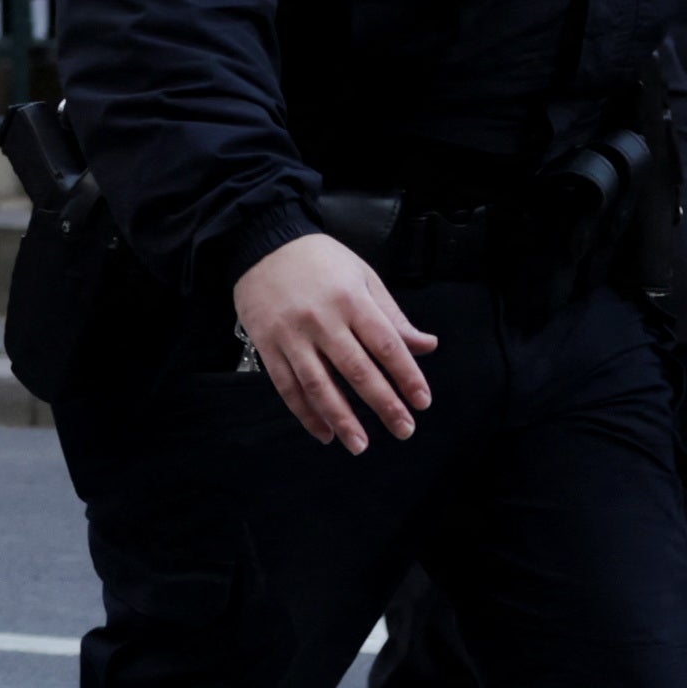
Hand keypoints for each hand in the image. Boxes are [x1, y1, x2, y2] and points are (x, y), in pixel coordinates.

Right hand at [229, 229, 435, 452]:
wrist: (260, 242)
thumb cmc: (318, 259)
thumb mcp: (362, 276)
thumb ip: (392, 316)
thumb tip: (426, 346)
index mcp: (351, 300)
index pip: (386, 345)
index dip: (407, 376)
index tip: (422, 402)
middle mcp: (322, 320)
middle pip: (357, 371)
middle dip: (383, 404)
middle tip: (403, 430)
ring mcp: (291, 335)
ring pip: (319, 385)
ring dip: (342, 419)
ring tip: (360, 444)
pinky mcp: (267, 345)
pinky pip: (287, 386)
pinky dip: (305, 413)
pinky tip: (324, 432)